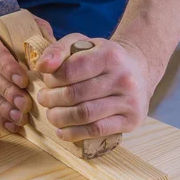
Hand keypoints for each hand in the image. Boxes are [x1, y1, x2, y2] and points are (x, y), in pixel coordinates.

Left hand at [36, 33, 153, 141]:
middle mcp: (123, 78)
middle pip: (74, 94)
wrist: (138, 73)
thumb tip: (42, 66)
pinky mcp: (131, 120)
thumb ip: (57, 50)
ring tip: (51, 115)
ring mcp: (130, 101)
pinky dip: (74, 134)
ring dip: (59, 118)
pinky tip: (62, 131)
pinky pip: (96, 130)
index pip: (69, 70)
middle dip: (51, 99)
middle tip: (44, 99)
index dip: (51, 79)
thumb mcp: (80, 45)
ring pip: (84, 114)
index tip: (47, 82)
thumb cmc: (102, 60)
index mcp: (110, 55)